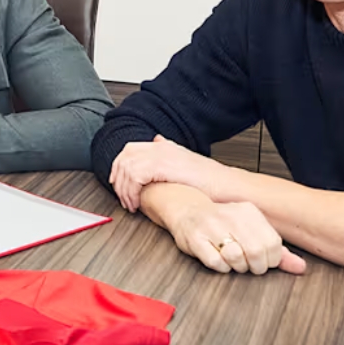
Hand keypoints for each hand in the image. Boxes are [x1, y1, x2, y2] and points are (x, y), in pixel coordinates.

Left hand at [110, 134, 234, 211]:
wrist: (226, 185)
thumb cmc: (210, 180)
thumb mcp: (185, 160)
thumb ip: (169, 150)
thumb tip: (157, 140)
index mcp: (163, 146)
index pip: (130, 149)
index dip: (119, 166)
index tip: (117, 183)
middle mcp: (160, 147)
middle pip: (125, 156)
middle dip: (118, 178)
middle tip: (122, 197)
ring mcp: (161, 155)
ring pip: (127, 168)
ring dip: (124, 189)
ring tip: (131, 204)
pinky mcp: (162, 166)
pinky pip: (135, 177)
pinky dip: (131, 191)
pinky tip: (137, 203)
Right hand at [145, 185, 306, 275]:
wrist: (186, 210)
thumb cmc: (222, 224)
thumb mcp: (252, 231)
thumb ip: (277, 251)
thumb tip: (301, 268)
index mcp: (249, 212)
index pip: (273, 244)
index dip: (270, 260)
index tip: (262, 260)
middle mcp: (231, 215)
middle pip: (257, 252)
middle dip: (255, 266)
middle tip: (249, 265)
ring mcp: (211, 226)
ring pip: (236, 258)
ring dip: (237, 267)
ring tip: (232, 261)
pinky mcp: (195, 238)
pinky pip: (216, 263)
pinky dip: (220, 267)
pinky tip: (218, 259)